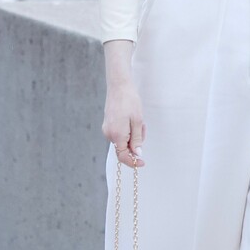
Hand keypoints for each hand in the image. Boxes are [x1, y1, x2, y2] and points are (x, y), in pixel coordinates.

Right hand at [102, 42, 145, 167]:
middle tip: (142, 127)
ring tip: (138, 120)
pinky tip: (132, 118)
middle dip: (136, 142)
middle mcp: (109, 134)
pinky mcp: (108, 124)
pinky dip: (128, 130)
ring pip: (123, 140)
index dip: (133, 162)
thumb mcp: (138, 121)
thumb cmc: (130, 101)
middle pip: (124, 148)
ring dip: (133, 134)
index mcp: (116, 135)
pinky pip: (120, 133)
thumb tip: (137, 154)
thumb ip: (137, 139)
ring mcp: (107, 129)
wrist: (119, 86)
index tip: (143, 163)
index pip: (123, 156)